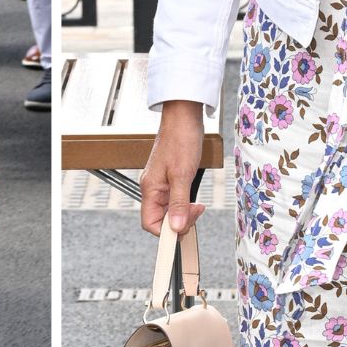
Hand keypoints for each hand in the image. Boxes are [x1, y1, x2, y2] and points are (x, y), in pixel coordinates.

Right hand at [141, 101, 204, 235]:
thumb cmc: (181, 138)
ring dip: (184, 211)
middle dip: (180, 220)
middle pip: (161, 218)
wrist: (184, 116)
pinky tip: (194, 197)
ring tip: (197, 205)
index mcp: (150, 188)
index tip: (185, 226)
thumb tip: (176, 228)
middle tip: (196, 211)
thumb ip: (179, 203)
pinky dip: (185, 202)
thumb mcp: (182, 174)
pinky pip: (175, 198)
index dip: (167, 230)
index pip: (150, 223)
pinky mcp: (170, 178)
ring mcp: (161, 183)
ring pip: (169, 209)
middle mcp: (153, 188)